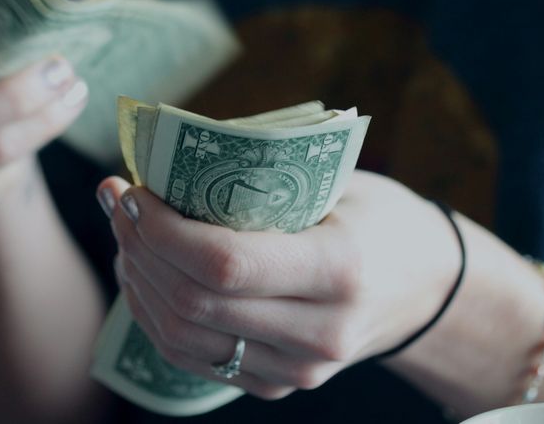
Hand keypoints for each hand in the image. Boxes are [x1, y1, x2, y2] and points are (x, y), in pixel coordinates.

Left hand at [99, 170, 459, 398]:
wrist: (426, 287)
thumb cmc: (377, 217)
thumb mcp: (338, 182)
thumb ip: (263, 177)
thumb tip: (167, 157)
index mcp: (339, 270)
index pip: (225, 263)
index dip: (162, 230)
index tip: (133, 190)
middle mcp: (320, 332)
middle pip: (194, 303)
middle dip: (139, 247)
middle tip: (116, 201)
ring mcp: (298, 369)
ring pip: (183, 337)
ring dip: (138, 281)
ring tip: (125, 233)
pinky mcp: (278, 385)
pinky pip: (193, 358)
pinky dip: (155, 314)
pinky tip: (143, 272)